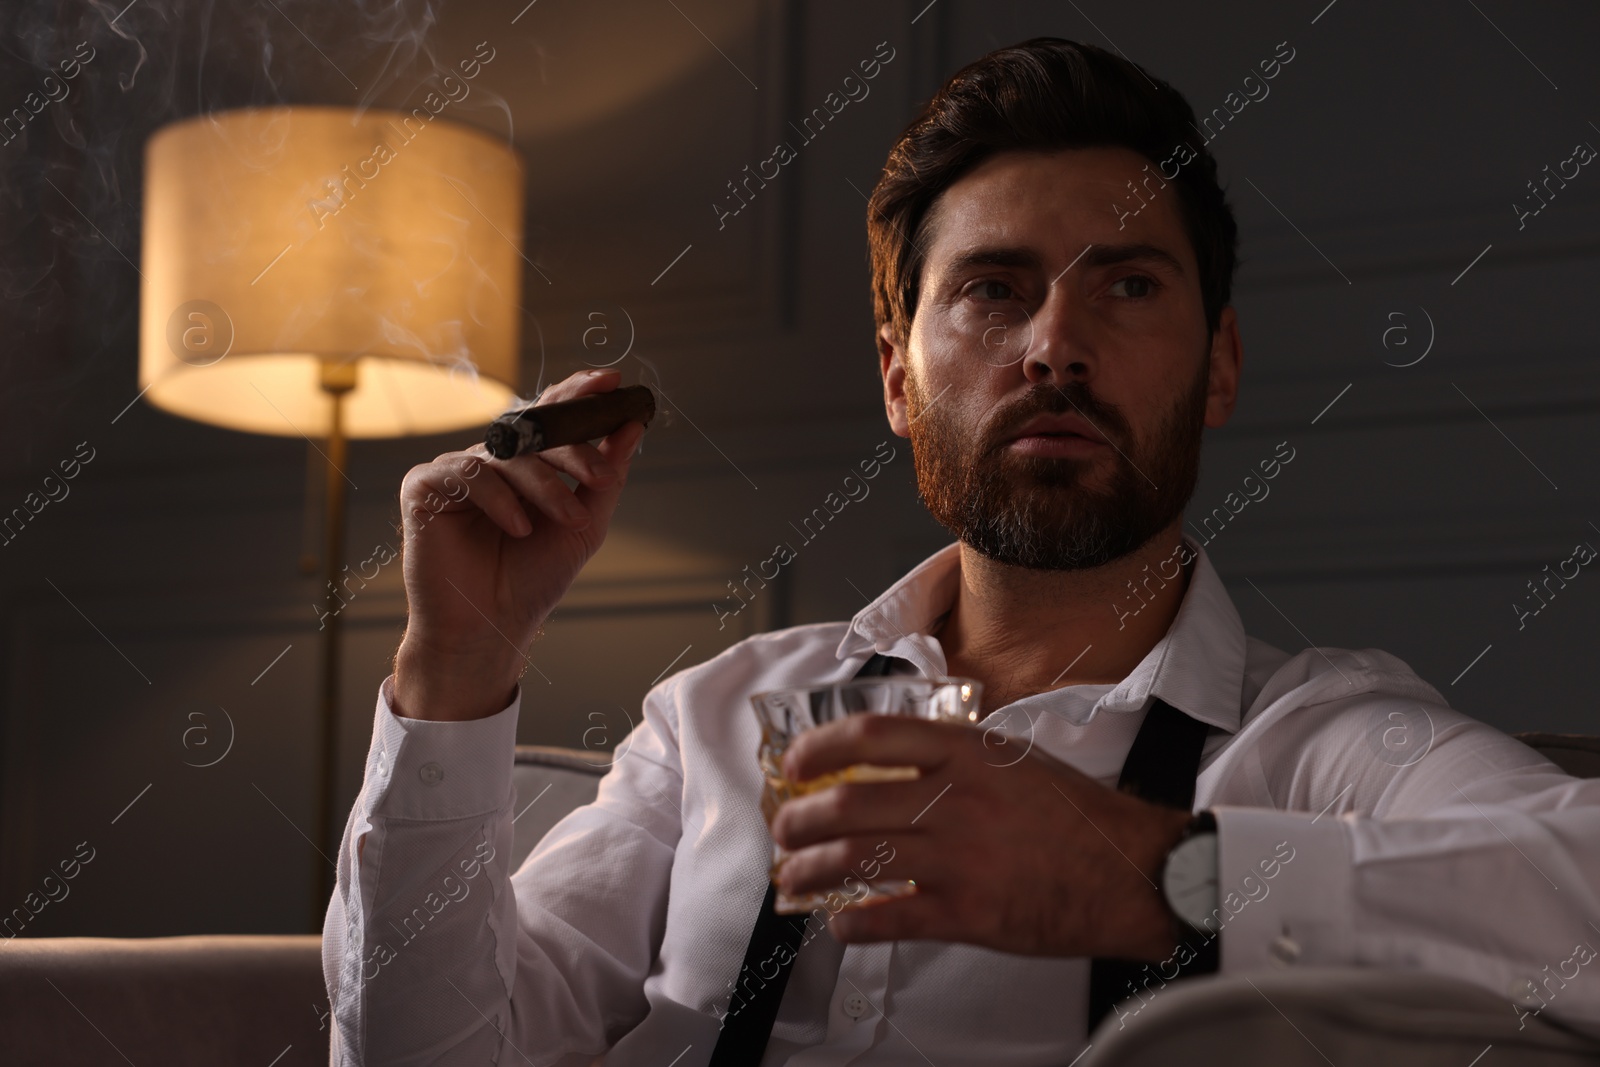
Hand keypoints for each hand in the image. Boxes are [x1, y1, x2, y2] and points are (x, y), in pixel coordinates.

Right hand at [392, 369, 646, 720]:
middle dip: (573, 447)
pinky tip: (518, 528)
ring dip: (544, 485)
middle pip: (532, 430)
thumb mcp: (583, 525)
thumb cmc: (532, 579)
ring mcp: (455, 472)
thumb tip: (632, 426)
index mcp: (525, 466)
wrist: (491, 628)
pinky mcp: (423, 488)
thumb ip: (605, 477)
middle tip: (602, 473)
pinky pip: (465, 473)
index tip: (611, 381)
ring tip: (568, 520)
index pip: (550, 416)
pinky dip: (498, 498)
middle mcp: (490, 462)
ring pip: (505, 454)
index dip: (577, 393)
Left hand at [769, 714, 1192, 959]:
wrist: (1135, 872)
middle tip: (786, 831)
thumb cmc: (1078, 816)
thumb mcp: (1014, 759)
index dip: (820, 747)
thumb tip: (889, 760)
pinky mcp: (969, 914)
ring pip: (856, 860)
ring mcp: (961, 858)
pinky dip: (853, 923)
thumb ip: (954, 755)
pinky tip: (840, 922)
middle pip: (849, 803)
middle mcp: (958, 800)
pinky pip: (890, 918)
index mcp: (969, 753)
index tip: (796, 764)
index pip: (872, 736)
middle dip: (800, 820)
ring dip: (811, 871)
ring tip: (795, 877)